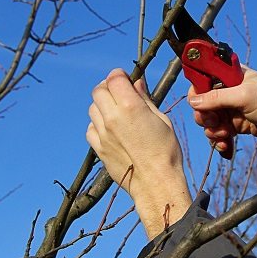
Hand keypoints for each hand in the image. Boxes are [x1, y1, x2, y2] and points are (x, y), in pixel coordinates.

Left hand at [87, 69, 191, 238]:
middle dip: (108, 87)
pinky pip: (90, 128)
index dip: (119, 75)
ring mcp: (103, 133)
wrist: (156, 182)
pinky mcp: (98, 148)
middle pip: (99, 91)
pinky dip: (97, 124)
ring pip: (92, 108)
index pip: (114, 78)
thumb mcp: (161, 120)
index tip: (125, 78)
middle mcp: (112, 117)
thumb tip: (136, 84)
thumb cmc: (166, 151)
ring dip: (102, 105)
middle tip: (119, 92)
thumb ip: (145, 99)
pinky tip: (110, 129)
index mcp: (130, 106)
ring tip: (116, 111)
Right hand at [188, 67, 256, 147]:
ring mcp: (232, 108)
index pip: (203, 79)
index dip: (198, 94)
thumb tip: (192, 101)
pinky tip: (225, 146)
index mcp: (231, 75)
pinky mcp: (236, 124)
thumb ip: (217, 97)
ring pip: (210, 120)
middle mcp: (230, 90)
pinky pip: (219, 132)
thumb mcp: (244, 97)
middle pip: (203, 103)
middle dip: (206, 117)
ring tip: (225, 136)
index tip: (201, 107)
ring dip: (213, 131)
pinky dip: (220, 140)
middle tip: (215, 124)